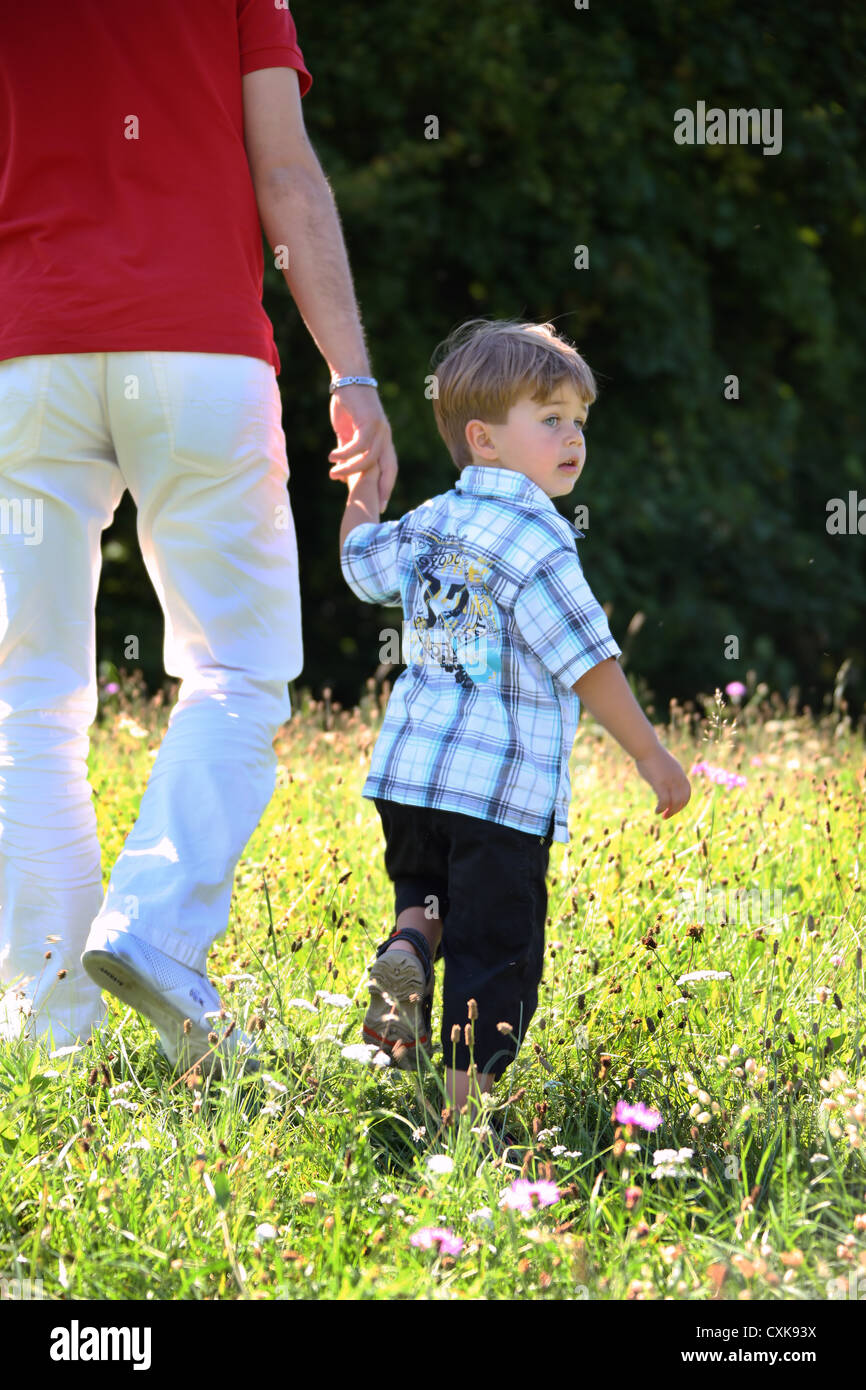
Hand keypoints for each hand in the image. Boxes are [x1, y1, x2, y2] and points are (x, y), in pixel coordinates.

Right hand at [328, 386, 397, 511]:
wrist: (348, 378)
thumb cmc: (348, 406)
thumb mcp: (347, 434)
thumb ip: (347, 455)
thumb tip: (341, 477)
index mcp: (383, 441)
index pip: (390, 469)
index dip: (386, 486)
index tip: (382, 504)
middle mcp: (386, 437)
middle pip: (388, 469)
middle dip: (382, 488)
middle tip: (373, 504)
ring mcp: (380, 429)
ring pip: (369, 458)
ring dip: (350, 468)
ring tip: (332, 473)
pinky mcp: (369, 421)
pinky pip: (358, 445)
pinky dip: (345, 453)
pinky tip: (332, 456)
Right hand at [634, 746, 690, 818]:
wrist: (647, 748)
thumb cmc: (651, 755)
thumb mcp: (665, 765)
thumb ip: (668, 773)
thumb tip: (665, 781)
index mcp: (680, 774)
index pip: (687, 793)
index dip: (683, 803)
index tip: (674, 808)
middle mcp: (678, 778)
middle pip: (683, 799)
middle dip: (676, 810)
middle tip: (667, 816)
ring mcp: (670, 781)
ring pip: (675, 802)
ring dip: (670, 812)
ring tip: (663, 816)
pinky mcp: (660, 783)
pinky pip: (664, 800)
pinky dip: (662, 808)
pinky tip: (656, 811)